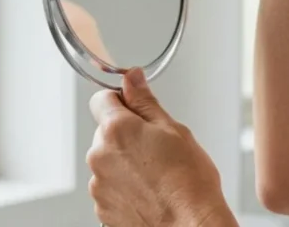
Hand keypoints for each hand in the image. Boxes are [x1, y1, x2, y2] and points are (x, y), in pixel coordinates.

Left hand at [87, 69, 232, 226]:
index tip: (136, 109)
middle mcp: (99, 156)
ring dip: (125, 163)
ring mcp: (99, 185)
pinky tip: (149, 192)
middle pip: (106, 132)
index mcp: (115, 129)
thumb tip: (132, 78)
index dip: (121, 101)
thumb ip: (145, 101)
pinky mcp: (103, 209)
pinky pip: (110, 187)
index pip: (102, 99)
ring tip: (156, 175)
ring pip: (108, 161)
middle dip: (126, 135)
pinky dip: (125, 187)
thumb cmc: (189, 182)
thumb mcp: (173, 130)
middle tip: (157, 147)